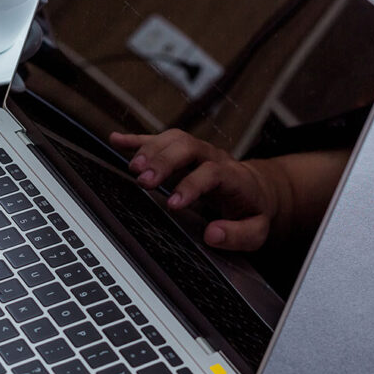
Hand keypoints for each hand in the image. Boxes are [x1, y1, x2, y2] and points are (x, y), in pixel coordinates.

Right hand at [110, 129, 276, 250]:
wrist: (256, 187)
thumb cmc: (251, 209)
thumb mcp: (257, 230)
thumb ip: (239, 235)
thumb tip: (212, 234)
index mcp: (233, 176)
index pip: (212, 173)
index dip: (191, 185)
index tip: (172, 204)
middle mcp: (213, 157)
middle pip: (188, 147)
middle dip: (164, 161)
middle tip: (144, 181)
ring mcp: (197, 151)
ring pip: (174, 139)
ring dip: (151, 150)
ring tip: (133, 168)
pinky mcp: (182, 152)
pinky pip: (159, 140)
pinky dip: (136, 140)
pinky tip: (117, 140)